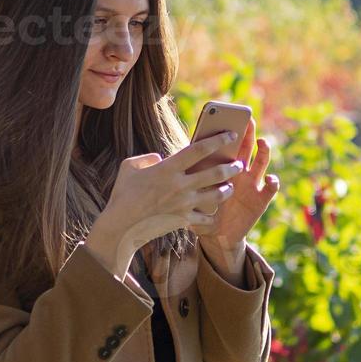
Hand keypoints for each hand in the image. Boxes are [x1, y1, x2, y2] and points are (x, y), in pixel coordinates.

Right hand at [84, 131, 242, 276]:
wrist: (121, 227)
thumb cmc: (122, 195)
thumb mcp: (128, 167)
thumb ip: (146, 158)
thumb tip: (159, 157)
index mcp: (167, 168)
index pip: (199, 149)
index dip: (217, 140)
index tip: (230, 134)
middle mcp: (179, 185)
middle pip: (215, 173)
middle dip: (231, 166)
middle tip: (239, 163)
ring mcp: (183, 204)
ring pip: (216, 195)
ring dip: (226, 190)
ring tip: (229, 186)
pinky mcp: (183, 220)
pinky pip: (205, 218)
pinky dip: (212, 214)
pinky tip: (214, 211)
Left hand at [194, 117, 278, 270]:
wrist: (215, 235)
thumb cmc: (201, 211)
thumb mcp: (188, 193)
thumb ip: (180, 177)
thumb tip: (160, 162)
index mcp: (221, 167)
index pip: (224, 145)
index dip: (224, 131)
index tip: (223, 118)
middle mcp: (239, 172)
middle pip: (246, 148)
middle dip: (248, 133)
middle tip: (248, 120)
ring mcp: (251, 185)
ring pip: (261, 163)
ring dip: (264, 152)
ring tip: (262, 143)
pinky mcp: (259, 200)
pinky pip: (270, 190)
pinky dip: (273, 182)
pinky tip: (270, 178)